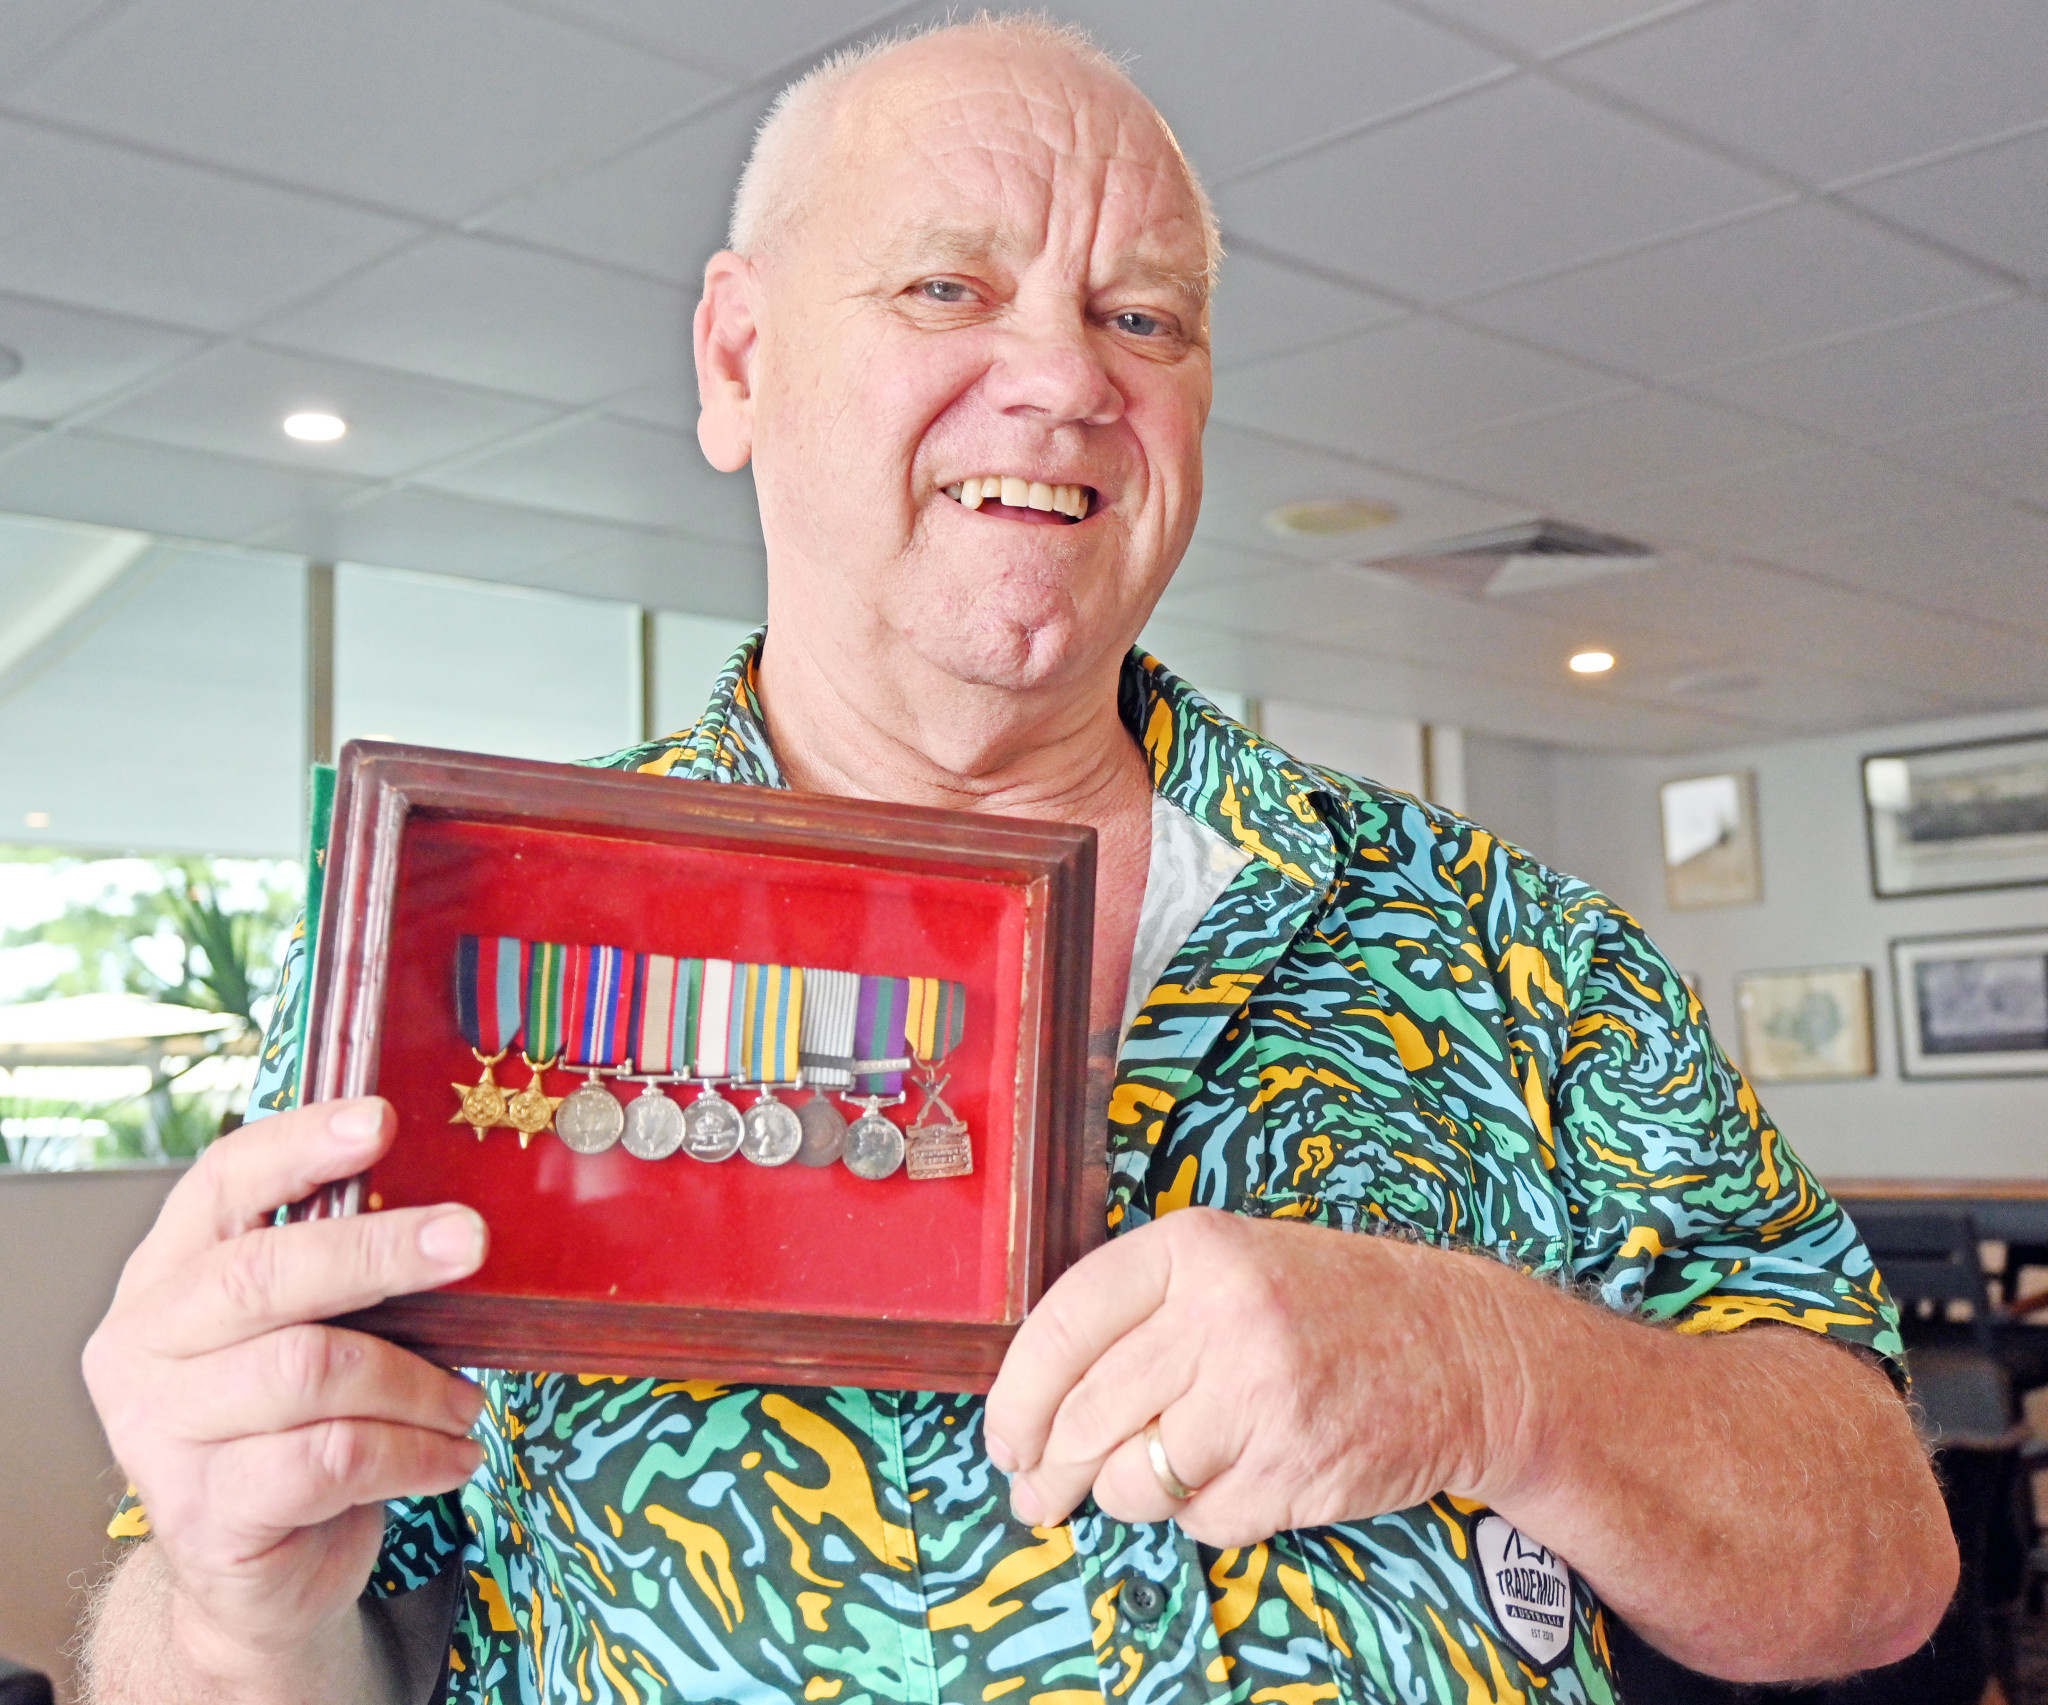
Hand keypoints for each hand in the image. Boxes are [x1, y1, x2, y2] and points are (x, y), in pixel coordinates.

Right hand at [82, 1099, 488, 1672]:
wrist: (258, 1577)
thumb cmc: (298, 1431)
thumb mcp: (309, 1334)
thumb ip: (344, 1274)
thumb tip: (454, 1214)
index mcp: (169, 1276)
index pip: (221, 1181)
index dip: (299, 1145)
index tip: (379, 1120)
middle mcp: (146, 1345)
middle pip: (263, 1272)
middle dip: (381, 1250)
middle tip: (471, 1241)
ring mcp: (163, 1433)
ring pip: (311, 1369)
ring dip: (417, 1382)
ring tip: (466, 1403)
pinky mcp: (208, 1512)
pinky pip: (332, 1457)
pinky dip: (414, 1452)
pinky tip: (451, 1457)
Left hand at [983, 1208, 1527, 1547]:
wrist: (1463, 1349)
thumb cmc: (1328, 1307)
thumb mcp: (1229, 1267)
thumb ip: (1138, 1314)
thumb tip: (1033, 1402)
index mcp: (1193, 1249)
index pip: (1062, 1325)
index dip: (1016, 1395)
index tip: (1003, 1438)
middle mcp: (1222, 1314)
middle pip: (1085, 1416)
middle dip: (1047, 1472)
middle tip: (1036, 1496)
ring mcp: (1261, 1395)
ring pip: (1133, 1480)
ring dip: (1129, 1494)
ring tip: (1161, 1472)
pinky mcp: (1294, 1468)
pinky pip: (1201, 1520)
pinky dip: (1203, 1515)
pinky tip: (1238, 1475)